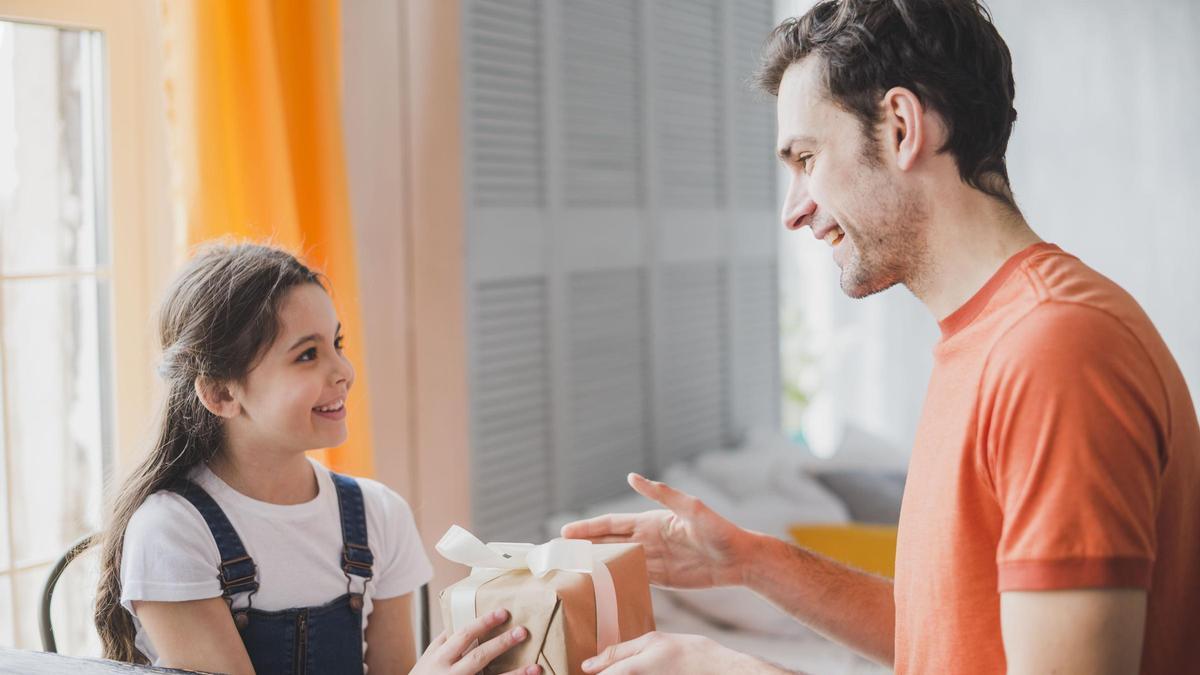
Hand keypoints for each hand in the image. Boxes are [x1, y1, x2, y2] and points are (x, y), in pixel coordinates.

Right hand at [410, 609, 541, 674]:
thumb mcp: (428, 658)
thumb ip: (444, 640)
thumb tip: (460, 617)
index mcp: (440, 658)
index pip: (464, 636)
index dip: (484, 623)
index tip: (503, 612)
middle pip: (479, 657)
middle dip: (502, 644)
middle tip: (523, 632)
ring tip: (536, 667)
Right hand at [560, 473, 748, 588]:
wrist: (740, 559)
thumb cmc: (719, 530)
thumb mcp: (691, 509)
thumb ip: (662, 494)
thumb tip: (632, 477)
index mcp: (651, 521)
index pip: (611, 525)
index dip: (588, 528)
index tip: (566, 532)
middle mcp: (648, 539)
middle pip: (608, 543)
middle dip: (583, 546)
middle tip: (558, 552)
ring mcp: (654, 559)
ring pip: (617, 562)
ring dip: (595, 565)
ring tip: (572, 570)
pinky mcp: (663, 578)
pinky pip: (633, 579)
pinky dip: (615, 581)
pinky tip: (600, 586)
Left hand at [581, 632, 785, 673]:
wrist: (719, 672)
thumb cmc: (686, 652)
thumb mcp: (650, 642)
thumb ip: (617, 654)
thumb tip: (588, 665)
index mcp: (628, 672)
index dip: (580, 673)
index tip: (565, 670)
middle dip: (594, 673)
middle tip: (582, 668)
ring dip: (608, 674)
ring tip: (611, 666)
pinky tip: (628, 671)